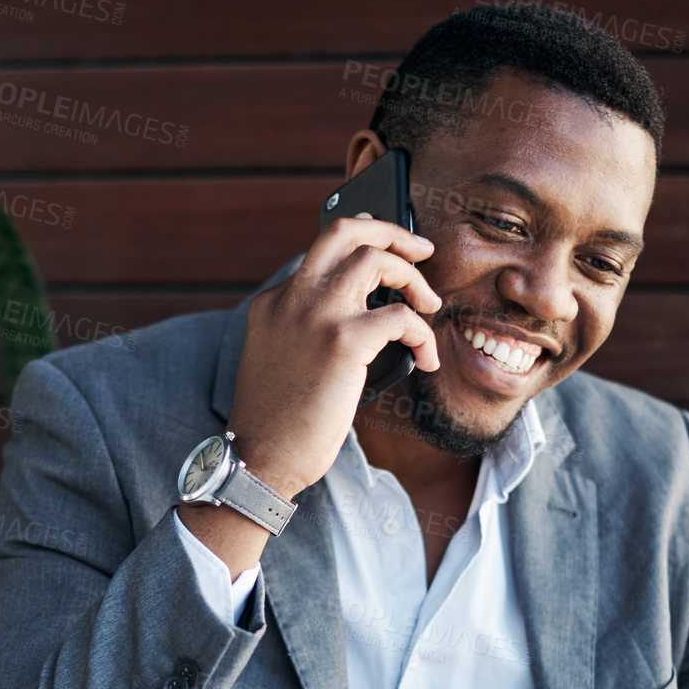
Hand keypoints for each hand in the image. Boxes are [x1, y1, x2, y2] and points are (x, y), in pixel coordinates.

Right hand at [226, 215, 443, 498]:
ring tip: (429, 304)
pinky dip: (424, 334)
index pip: (321, 254)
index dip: (361, 245)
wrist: (259, 457)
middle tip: (420, 249)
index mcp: (273, 303)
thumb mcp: (280, 360)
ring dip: (413, 277)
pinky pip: (402, 317)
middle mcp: (292, 298)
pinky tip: (427, 359)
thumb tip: (365, 319)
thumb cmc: (278, 423)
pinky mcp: (343, 342)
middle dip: (391, 231)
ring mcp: (317, 315)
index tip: (386, 245)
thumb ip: (306, 330)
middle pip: (345, 232)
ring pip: (376, 258)